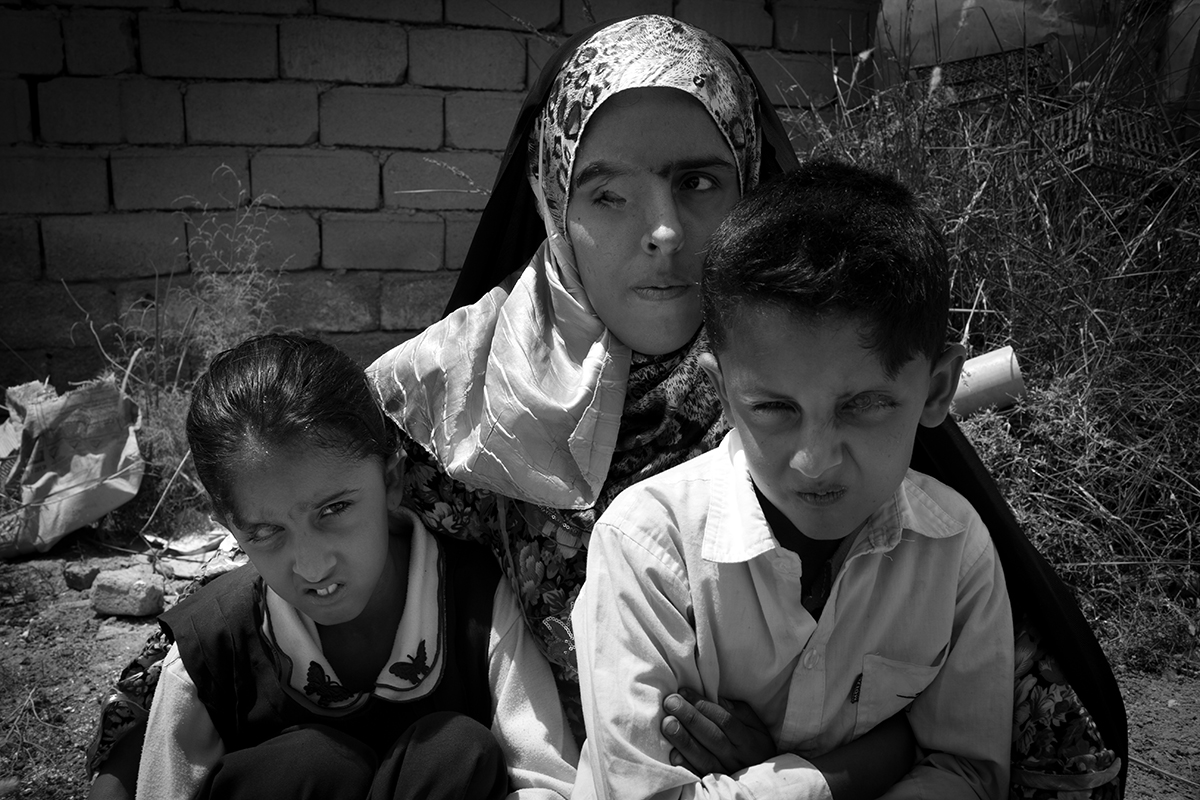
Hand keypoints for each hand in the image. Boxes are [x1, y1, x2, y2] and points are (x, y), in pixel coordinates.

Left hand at [660, 687, 775, 776]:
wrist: (762, 782)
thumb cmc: (755, 746)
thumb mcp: (756, 727)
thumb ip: (738, 711)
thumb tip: (716, 698)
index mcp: (748, 740)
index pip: (725, 720)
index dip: (704, 705)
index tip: (684, 691)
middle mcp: (737, 757)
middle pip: (712, 736)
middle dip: (690, 718)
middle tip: (670, 702)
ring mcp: (725, 773)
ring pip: (703, 758)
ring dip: (683, 740)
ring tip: (667, 723)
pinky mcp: (713, 785)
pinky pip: (698, 776)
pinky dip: (685, 766)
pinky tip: (672, 753)